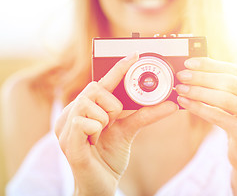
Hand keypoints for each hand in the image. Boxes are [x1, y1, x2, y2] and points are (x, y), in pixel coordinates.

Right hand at [55, 52, 177, 195]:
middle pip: (95, 88)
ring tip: (99, 136)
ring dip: (103, 121)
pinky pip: (83, 122)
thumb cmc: (109, 156)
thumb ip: (145, 115)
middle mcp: (72, 113)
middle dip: (111, 105)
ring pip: (89, 104)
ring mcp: (65, 126)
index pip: (102, 82)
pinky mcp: (66, 141)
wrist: (100, 185)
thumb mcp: (128, 131)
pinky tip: (92, 143)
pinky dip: (95, 131)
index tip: (135, 53)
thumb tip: (171, 104)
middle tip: (111, 122)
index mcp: (86, 108)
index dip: (118, 67)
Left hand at [175, 57, 236, 194]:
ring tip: (181, 88)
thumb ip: (224, 81)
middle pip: (229, 82)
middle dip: (202, 77)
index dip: (209, 65)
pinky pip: (217, 116)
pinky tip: (184, 103)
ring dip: (198, 92)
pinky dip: (198, 108)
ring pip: (223, 98)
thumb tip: (194, 66)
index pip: (234, 69)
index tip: (189, 62)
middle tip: (182, 75)